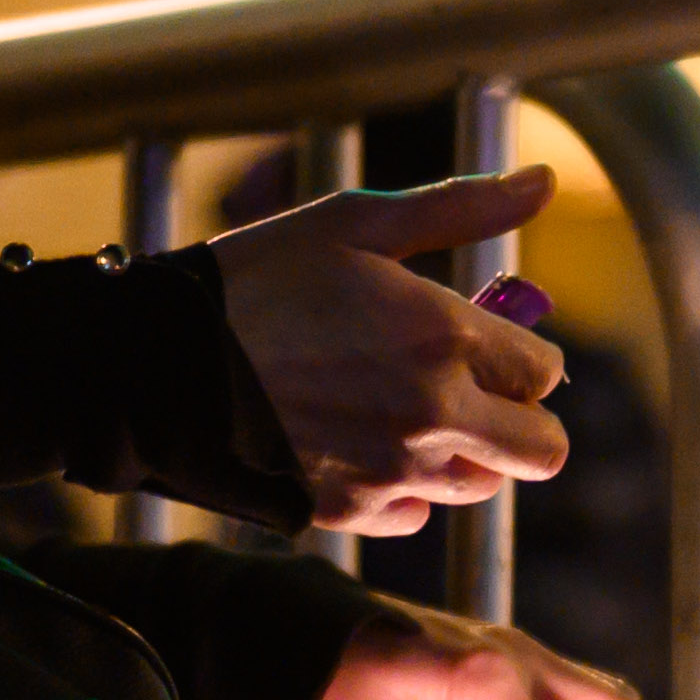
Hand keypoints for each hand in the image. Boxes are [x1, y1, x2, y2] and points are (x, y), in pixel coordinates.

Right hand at [210, 170, 568, 534]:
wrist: (156, 364)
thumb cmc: (256, 278)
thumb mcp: (356, 221)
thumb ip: (460, 208)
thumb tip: (542, 183)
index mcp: (444, 336)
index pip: (544, 372)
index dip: (522, 357)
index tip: (484, 343)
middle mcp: (434, 414)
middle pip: (542, 452)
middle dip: (522, 422)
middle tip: (475, 393)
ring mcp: (392, 472)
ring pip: (479, 487)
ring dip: (464, 455)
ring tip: (404, 412)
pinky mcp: (349, 513)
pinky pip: (413, 516)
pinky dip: (401, 489)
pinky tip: (358, 445)